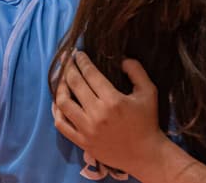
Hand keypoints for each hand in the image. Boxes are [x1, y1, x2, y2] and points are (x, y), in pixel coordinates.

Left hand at [52, 52, 164, 178]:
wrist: (144, 153)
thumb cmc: (147, 121)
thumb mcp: (149, 91)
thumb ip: (136, 71)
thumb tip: (121, 58)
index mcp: (113, 100)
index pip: (90, 74)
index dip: (82, 60)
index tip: (78, 53)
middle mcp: (97, 114)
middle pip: (75, 84)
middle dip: (68, 67)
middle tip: (66, 59)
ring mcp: (87, 129)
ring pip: (63, 103)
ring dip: (60, 87)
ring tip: (62, 78)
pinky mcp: (82, 141)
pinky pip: (61, 124)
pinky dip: (56, 111)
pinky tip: (58, 102)